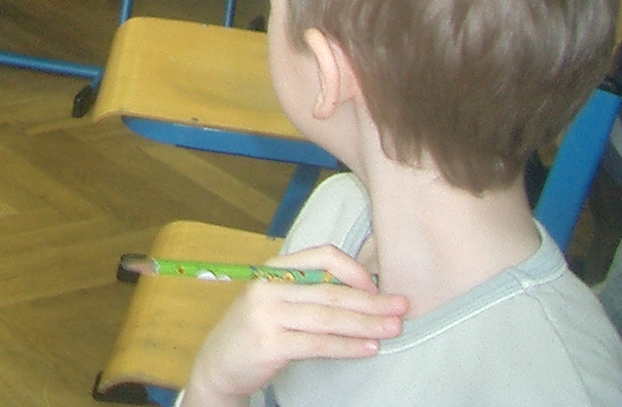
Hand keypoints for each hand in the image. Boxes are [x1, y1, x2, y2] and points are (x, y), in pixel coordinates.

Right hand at [180, 246, 405, 406]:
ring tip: (394, 329)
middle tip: (403, 307)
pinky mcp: (269, 344)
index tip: (378, 287)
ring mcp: (266, 315)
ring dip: (366, 324)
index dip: (354, 270)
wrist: (218, 365)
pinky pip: (318, 344)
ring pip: (328, 318)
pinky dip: (347, 346)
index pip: (322, 255)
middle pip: (330, 291)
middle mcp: (267, 288)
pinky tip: (369, 349)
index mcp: (272, 270)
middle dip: (372, 301)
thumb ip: (307, 293)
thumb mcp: (276, 303)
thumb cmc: (255, 332)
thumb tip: (362, 293)